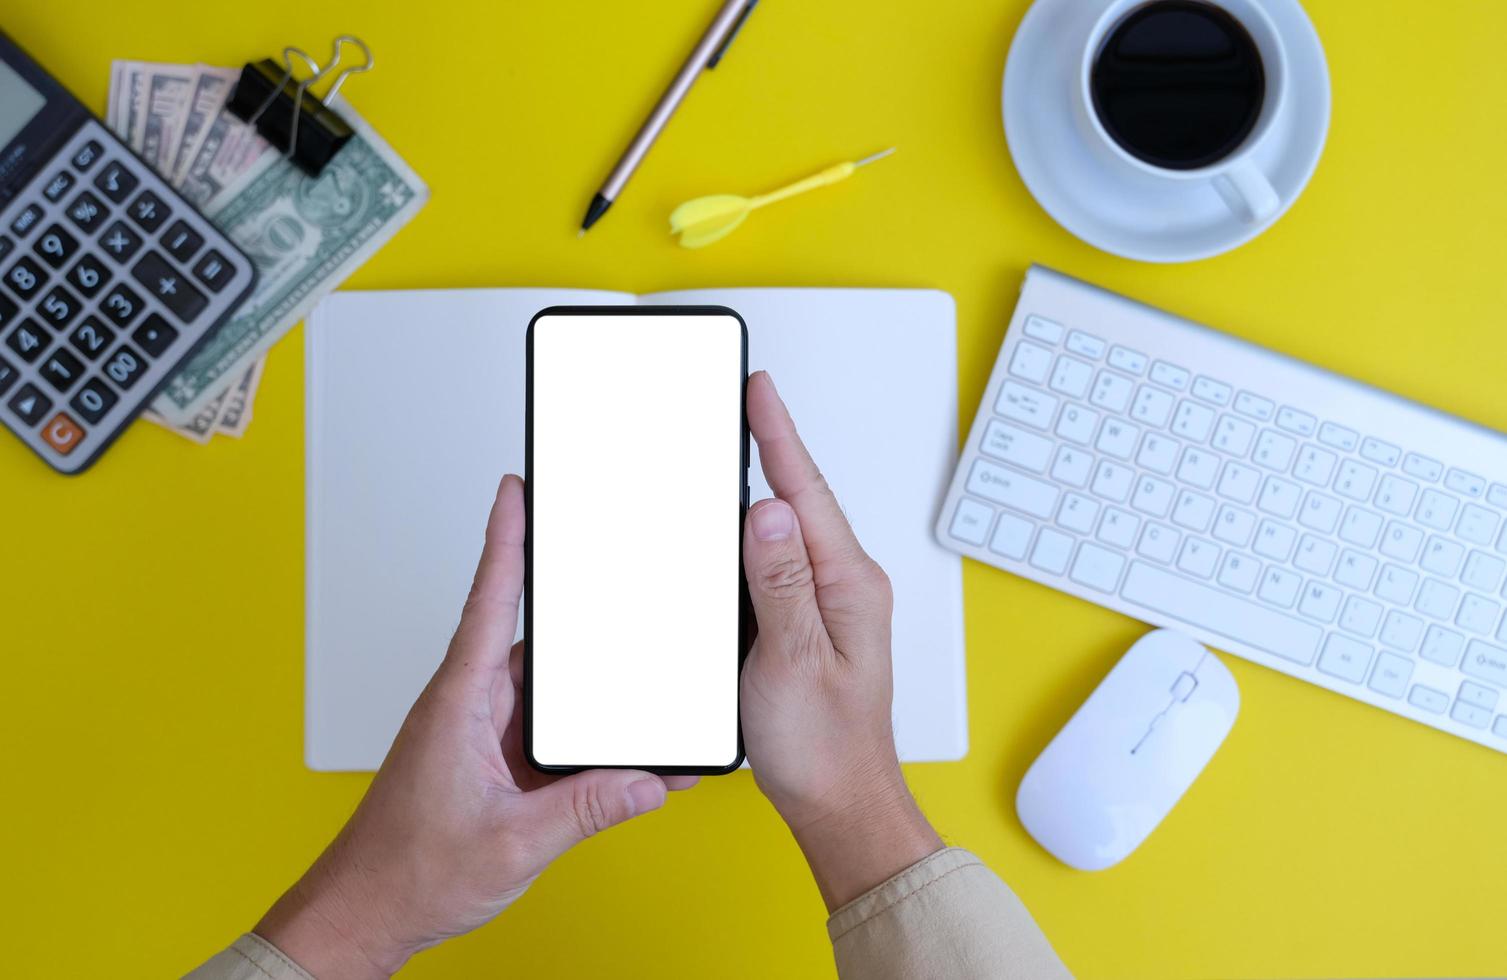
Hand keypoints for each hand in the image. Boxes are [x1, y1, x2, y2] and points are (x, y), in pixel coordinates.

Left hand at [256, 475, 695, 978]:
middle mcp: (472, 705)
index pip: (488, 601)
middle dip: (587, 623)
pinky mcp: (495, 758)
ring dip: (593, 698)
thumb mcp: (512, 845)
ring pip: (553, 693)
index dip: (505, 539)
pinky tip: (621, 760)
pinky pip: (551, 733)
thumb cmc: (406, 872)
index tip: (516, 489)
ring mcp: (484, 732)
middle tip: (629, 588)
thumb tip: (645, 782)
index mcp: (461, 701)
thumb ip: (586, 809)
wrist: (368, 914)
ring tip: (644, 701)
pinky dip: (586, 740)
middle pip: (540, 644)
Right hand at [740, 372, 941, 910]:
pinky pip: (783, 562)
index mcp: (848, 585)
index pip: (806, 492)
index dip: (777, 436)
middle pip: (801, 499)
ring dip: (766, 486)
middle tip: (743, 399)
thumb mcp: (792, 661)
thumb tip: (770, 511)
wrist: (841, 803)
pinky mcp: (813, 623)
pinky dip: (756, 536)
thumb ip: (781, 583)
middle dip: (771, 445)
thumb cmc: (824, 747)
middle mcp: (846, 585)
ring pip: (791, 529)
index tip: (758, 389)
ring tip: (738, 442)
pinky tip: (740, 528)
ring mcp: (832, 603)